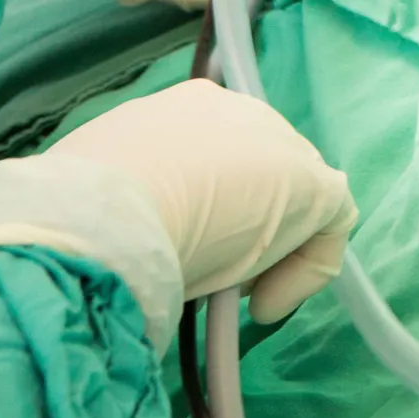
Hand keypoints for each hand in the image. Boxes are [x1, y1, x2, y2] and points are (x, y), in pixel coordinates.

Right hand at [0, 80, 355, 349]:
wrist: (102, 215)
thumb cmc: (86, 211)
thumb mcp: (107, 196)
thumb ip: (136, 198)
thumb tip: (140, 229)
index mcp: (184, 110)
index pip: (214, 157)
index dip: (210, 208)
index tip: (186, 250)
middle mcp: (237, 112)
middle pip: (258, 175)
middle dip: (241, 229)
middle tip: (208, 277)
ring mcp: (280, 143)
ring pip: (293, 201)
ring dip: (267, 252)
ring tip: (227, 296)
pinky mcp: (313, 185)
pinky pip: (331, 226)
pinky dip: (305, 270)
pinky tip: (264, 307)